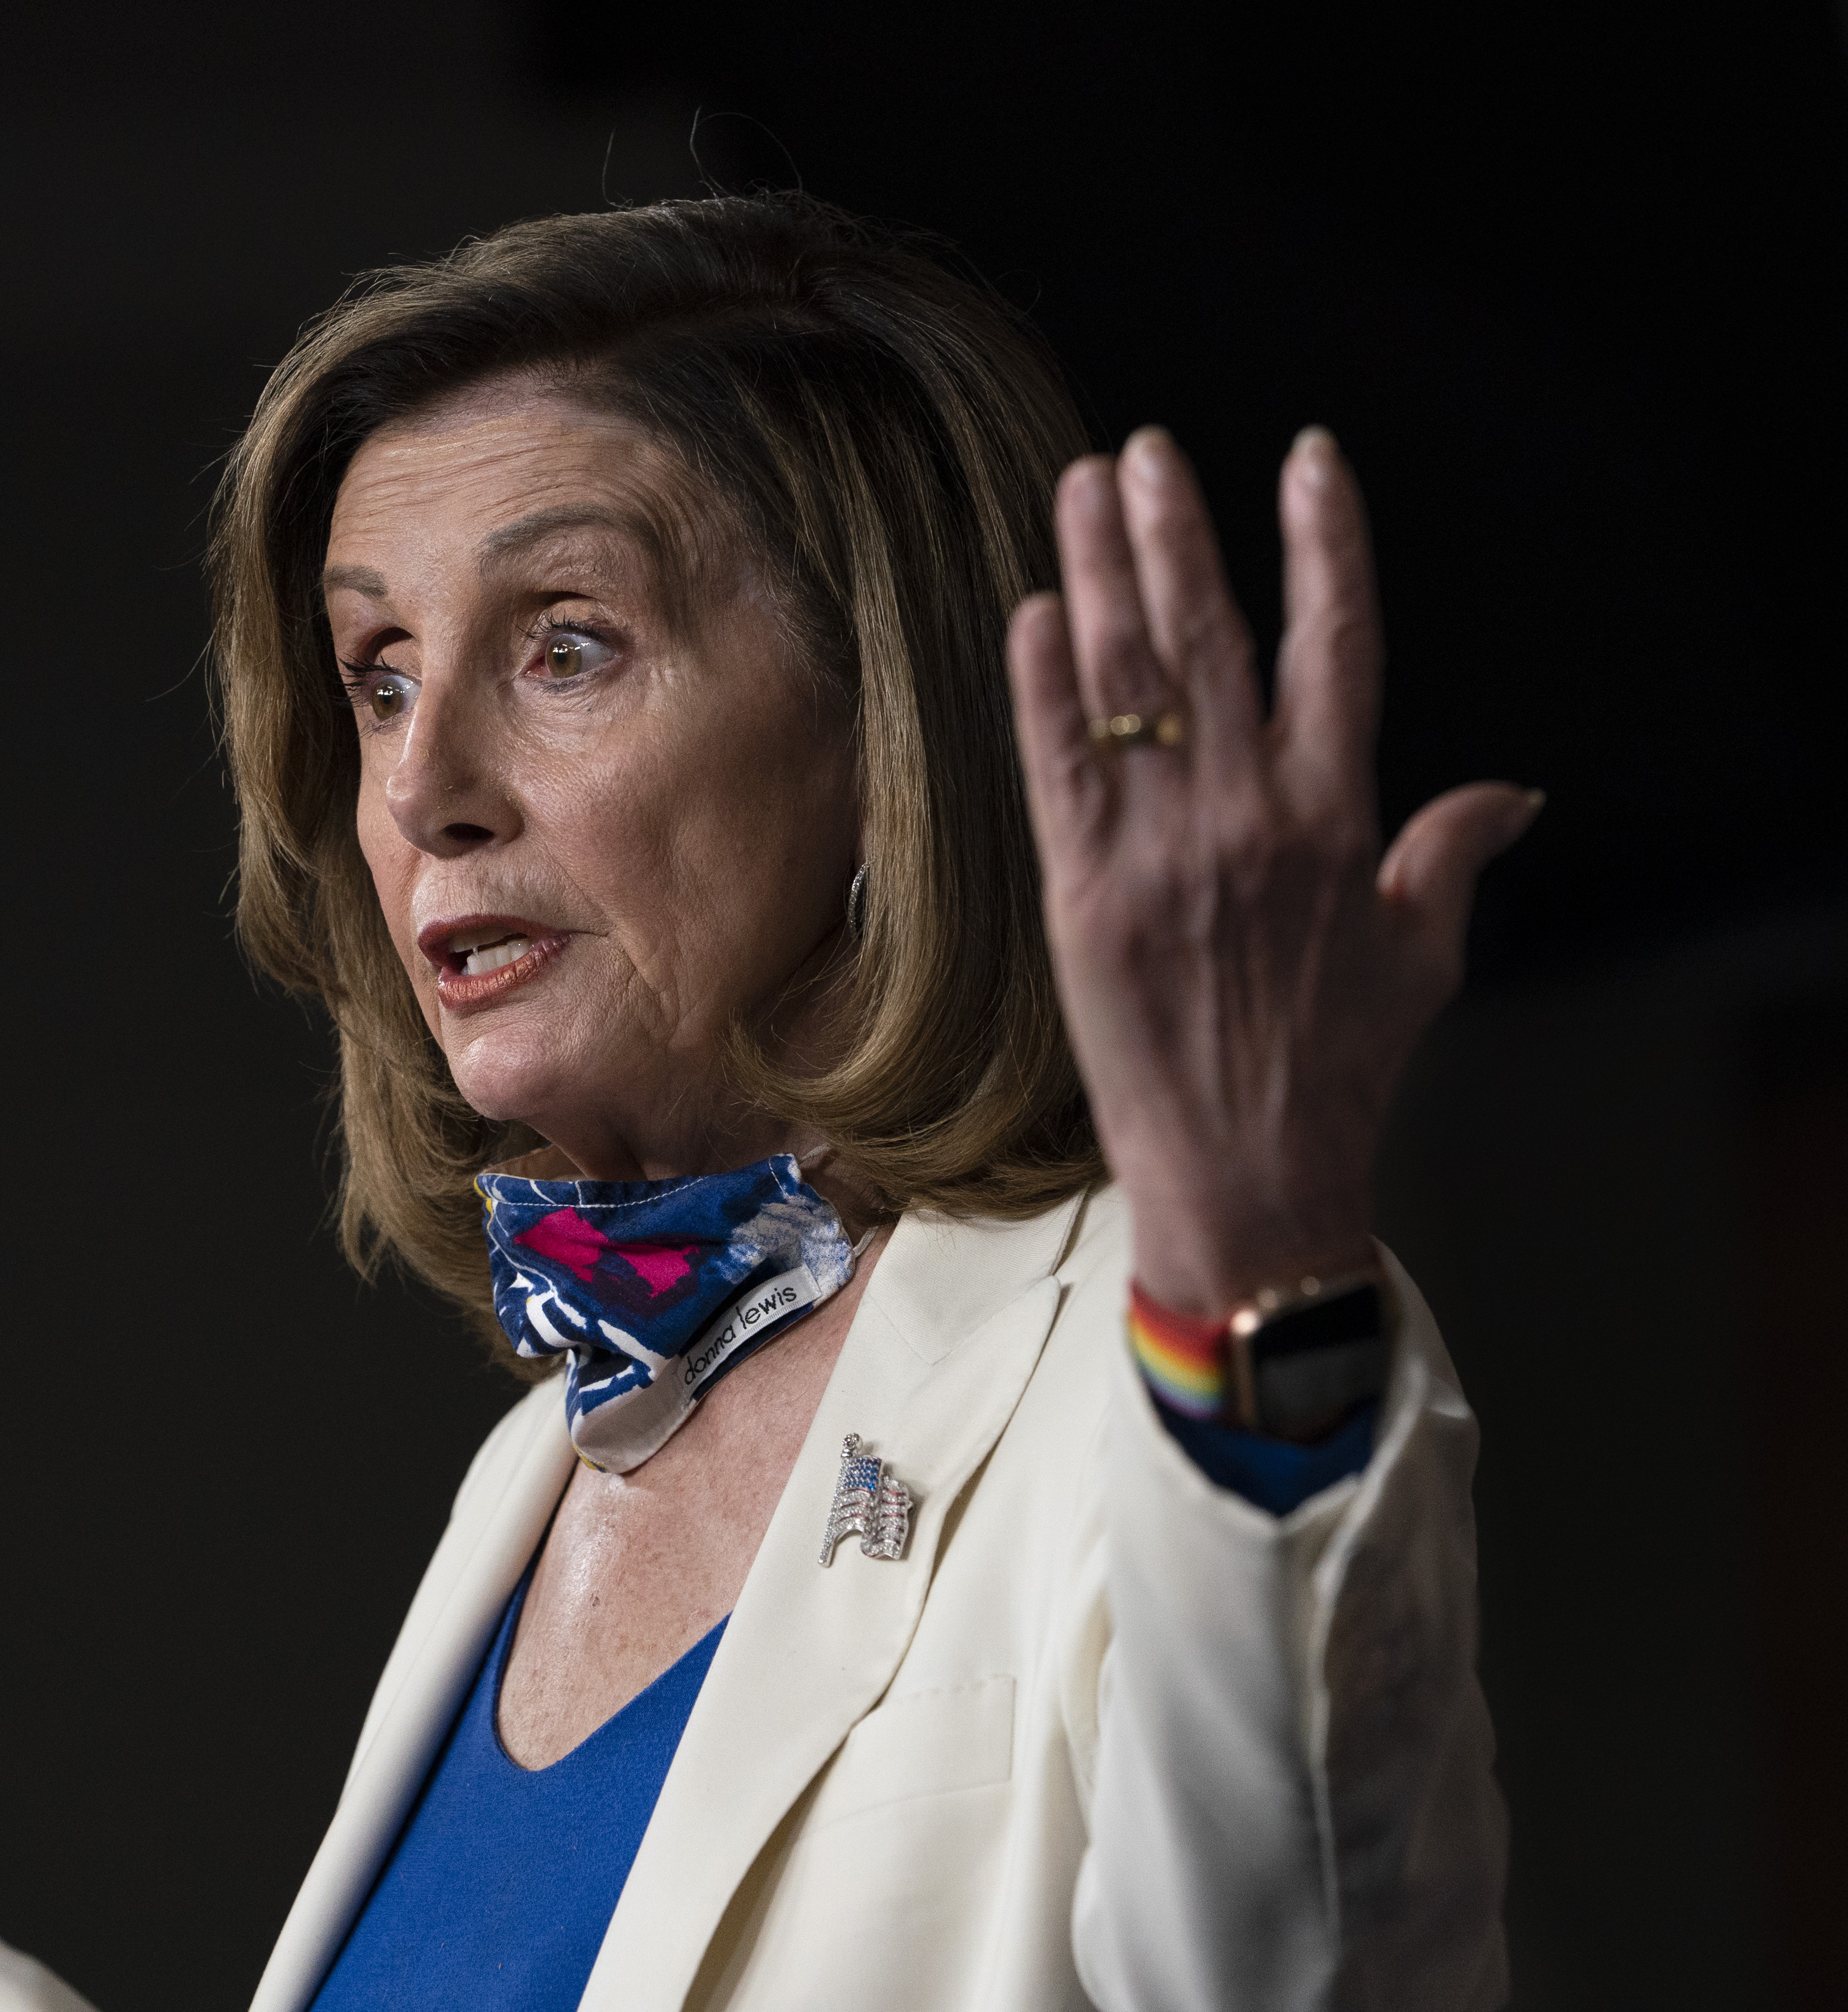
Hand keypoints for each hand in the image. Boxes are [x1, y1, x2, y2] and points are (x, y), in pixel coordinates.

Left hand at [1005, 427, 1538, 1315]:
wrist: (1252, 1173)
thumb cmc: (1337, 1070)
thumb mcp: (1423, 958)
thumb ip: (1452, 856)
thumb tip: (1512, 791)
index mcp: (1338, 817)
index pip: (1340, 643)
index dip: (1324, 542)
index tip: (1305, 459)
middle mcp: (1251, 815)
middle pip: (1212, 637)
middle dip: (1176, 532)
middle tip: (1146, 450)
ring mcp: (1164, 851)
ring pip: (1127, 681)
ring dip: (1098, 575)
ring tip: (1080, 491)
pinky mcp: (1085, 897)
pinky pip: (1057, 767)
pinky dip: (1041, 686)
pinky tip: (1029, 615)